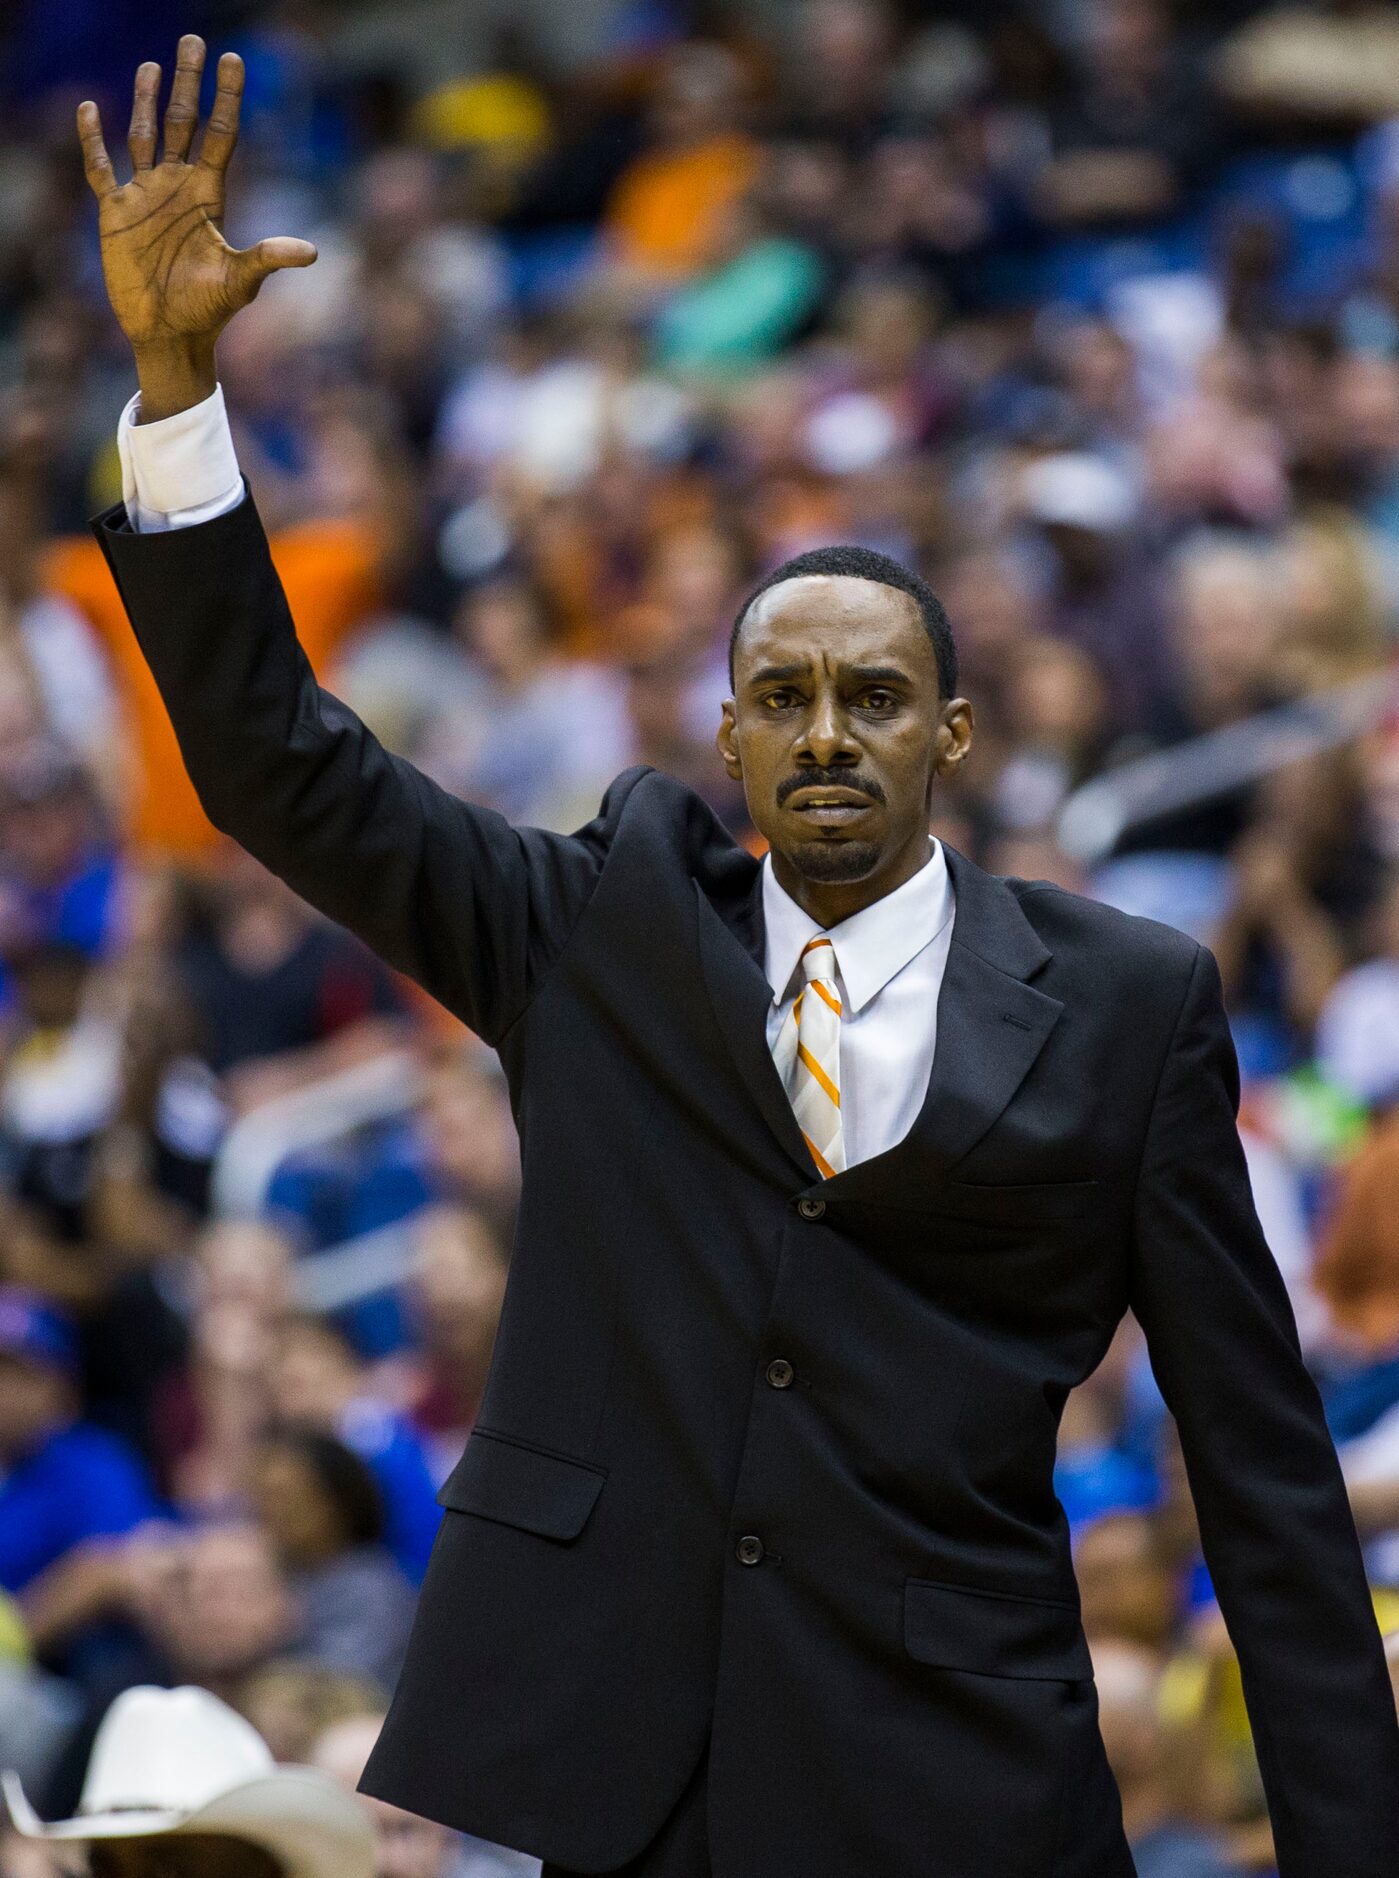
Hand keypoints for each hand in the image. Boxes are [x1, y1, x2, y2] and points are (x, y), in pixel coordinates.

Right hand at [77, 34, 315, 419]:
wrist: (170, 335)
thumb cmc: (208, 310)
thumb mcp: (240, 281)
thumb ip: (268, 259)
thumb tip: (310, 252)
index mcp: (209, 195)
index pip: (220, 134)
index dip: (227, 98)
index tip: (234, 60)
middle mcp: (178, 186)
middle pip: (185, 122)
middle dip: (190, 83)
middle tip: (195, 41)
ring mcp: (146, 196)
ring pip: (145, 135)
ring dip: (146, 102)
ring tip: (152, 67)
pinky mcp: (116, 213)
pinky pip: (101, 168)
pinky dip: (93, 141)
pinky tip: (90, 109)